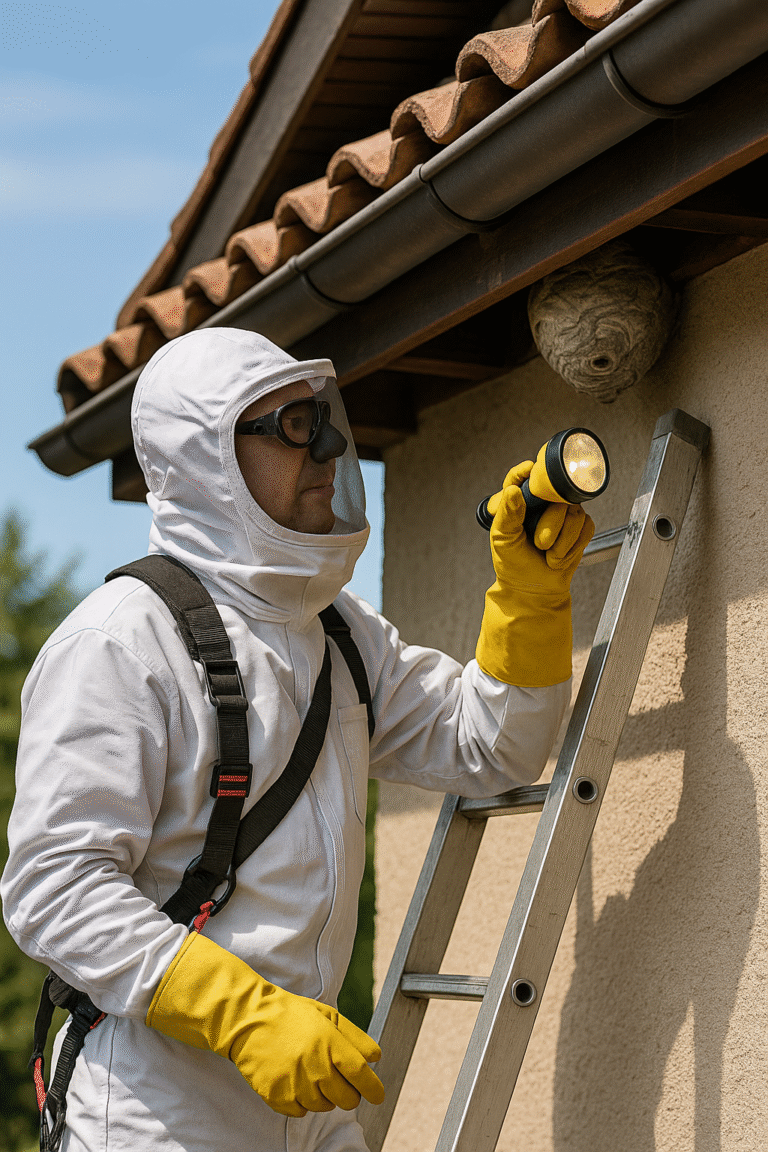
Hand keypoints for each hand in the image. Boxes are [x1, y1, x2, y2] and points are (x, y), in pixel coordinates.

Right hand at [146, 932, 384, 1116]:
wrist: (250, 1020)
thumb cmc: (291, 1015)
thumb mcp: (327, 1015)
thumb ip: (355, 1037)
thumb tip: (376, 1057)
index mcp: (330, 1044)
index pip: (362, 1076)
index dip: (374, 1089)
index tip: (378, 1095)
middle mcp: (315, 1067)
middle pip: (347, 1099)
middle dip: (350, 1094)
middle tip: (341, 1081)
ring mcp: (295, 1085)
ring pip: (325, 1107)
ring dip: (325, 1096)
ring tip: (313, 1074)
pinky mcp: (277, 1097)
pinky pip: (301, 1112)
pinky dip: (302, 1102)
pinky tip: (296, 1081)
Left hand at [489, 461, 593, 593]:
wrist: (534, 588)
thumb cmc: (514, 563)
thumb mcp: (504, 539)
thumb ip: (507, 514)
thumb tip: (512, 490)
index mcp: (519, 501)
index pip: (521, 477)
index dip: (525, 471)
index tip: (530, 470)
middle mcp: (543, 502)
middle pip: (557, 496)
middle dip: (551, 525)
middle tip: (539, 543)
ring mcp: (564, 512)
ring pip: (574, 514)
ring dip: (561, 542)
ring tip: (547, 552)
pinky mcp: (581, 526)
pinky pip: (586, 527)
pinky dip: (572, 547)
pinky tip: (559, 555)